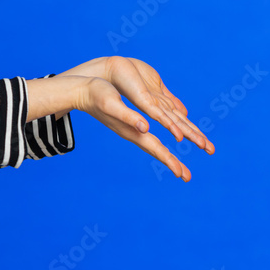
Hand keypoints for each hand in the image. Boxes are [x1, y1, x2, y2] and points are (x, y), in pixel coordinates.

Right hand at [63, 56, 214, 181]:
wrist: (82, 92)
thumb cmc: (96, 94)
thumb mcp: (112, 104)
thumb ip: (128, 116)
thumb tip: (145, 127)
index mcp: (131, 130)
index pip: (154, 147)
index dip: (168, 159)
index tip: (180, 173)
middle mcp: (132, 132)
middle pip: (155, 150)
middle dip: (172, 163)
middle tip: (187, 177)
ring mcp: (130, 128)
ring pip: (153, 145)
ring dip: (167, 156)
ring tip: (180, 168)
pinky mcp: (130, 122)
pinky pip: (148, 137)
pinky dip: (159, 144)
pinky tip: (164, 144)